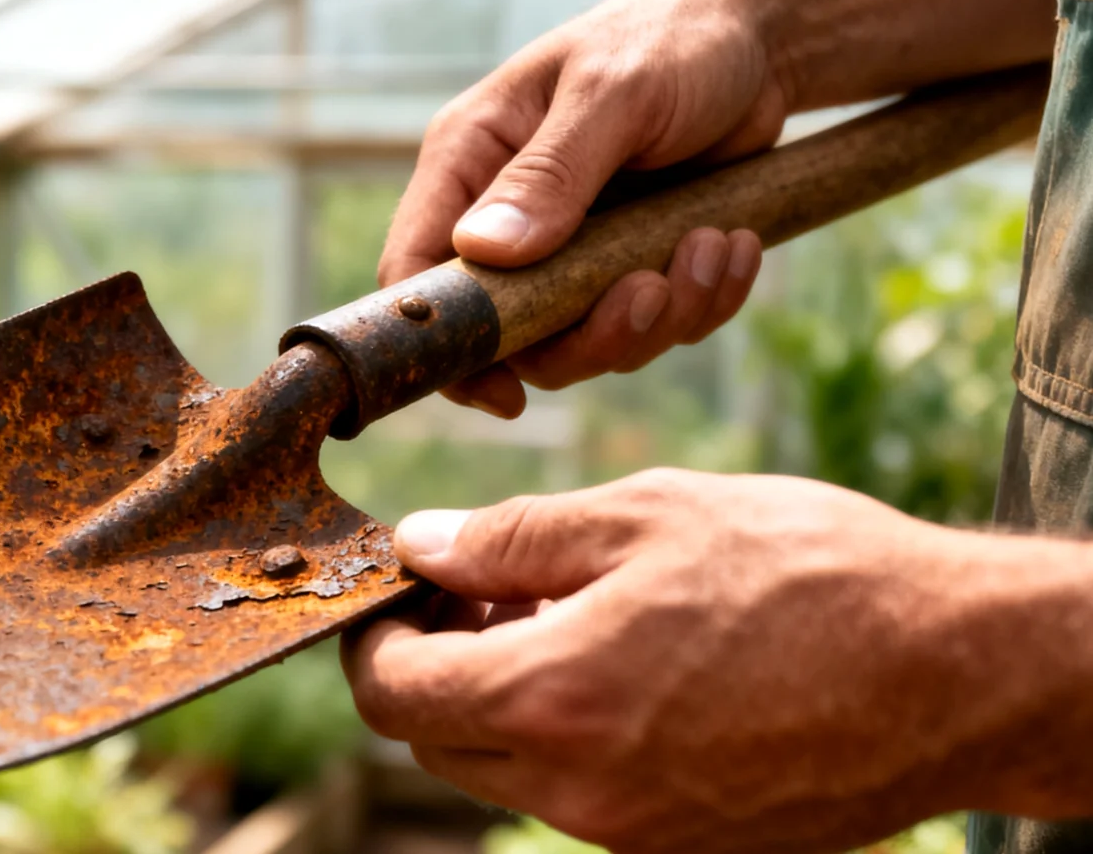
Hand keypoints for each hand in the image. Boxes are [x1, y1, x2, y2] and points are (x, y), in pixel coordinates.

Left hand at [344, 470, 1092, 852]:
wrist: (959, 673)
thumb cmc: (810, 573)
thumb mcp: (646, 516)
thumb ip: (513, 538)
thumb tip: (424, 546)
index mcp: (552, 700)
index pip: (393, 694)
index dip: (377, 638)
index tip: (400, 592)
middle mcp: (580, 790)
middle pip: (437, 742)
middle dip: (431, 667)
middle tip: (478, 592)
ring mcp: (634, 832)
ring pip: (505, 772)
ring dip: (498, 699)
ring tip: (559, 614)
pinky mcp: (683, 845)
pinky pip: (579, 796)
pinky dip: (564, 735)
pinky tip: (619, 664)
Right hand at [383, 0, 780, 416]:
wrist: (759, 39)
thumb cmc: (670, 40)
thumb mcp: (612, 93)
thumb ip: (549, 174)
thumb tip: (483, 252)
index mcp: (470, 162)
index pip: (415, 271)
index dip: (447, 342)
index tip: (504, 392)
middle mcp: (505, 215)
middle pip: (511, 333)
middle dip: (591, 334)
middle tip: (652, 291)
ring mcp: (569, 248)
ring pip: (588, 341)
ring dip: (663, 314)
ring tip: (713, 245)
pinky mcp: (628, 264)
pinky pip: (653, 326)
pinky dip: (701, 302)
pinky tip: (732, 244)